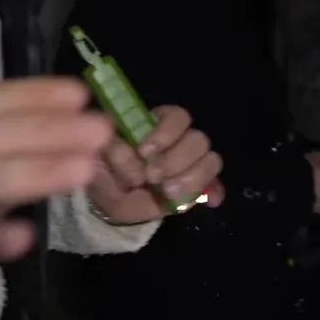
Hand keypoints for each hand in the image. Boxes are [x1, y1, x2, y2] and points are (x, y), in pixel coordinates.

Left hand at [87, 105, 224, 224]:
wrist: (114, 200)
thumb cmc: (109, 170)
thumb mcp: (103, 159)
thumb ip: (116, 154)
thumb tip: (135, 162)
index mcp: (159, 125)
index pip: (177, 117)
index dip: (165, 133)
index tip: (143, 152)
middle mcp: (181, 141)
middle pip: (198, 140)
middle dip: (176, 160)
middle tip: (152, 177)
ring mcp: (192, 164)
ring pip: (211, 160)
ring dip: (191, 177)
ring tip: (167, 192)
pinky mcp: (198, 187)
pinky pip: (216, 186)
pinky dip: (213, 193)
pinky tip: (208, 202)